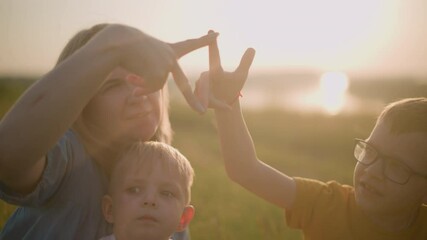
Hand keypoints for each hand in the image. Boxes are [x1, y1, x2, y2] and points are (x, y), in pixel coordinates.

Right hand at [98, 25, 218, 112]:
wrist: (119, 42)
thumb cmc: (128, 47)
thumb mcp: (145, 54)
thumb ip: (154, 69)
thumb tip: (152, 87)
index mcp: (170, 50)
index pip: (189, 44)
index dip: (203, 41)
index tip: (217, 35)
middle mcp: (171, 58)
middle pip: (183, 86)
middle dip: (193, 101)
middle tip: (202, 113)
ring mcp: (167, 66)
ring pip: (155, 86)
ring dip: (142, 83)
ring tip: (133, 69)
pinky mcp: (160, 74)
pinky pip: (149, 88)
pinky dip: (140, 86)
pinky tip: (132, 74)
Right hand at [194, 31, 254, 109]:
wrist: (226, 104)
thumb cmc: (233, 87)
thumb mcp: (241, 76)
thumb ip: (245, 63)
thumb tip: (252, 48)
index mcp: (216, 70)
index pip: (214, 56)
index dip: (213, 44)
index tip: (211, 30)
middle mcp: (206, 76)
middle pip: (203, 80)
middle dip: (205, 90)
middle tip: (207, 99)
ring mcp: (199, 86)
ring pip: (201, 92)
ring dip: (210, 101)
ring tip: (219, 106)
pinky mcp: (195, 96)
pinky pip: (199, 100)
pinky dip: (207, 106)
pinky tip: (206, 111)